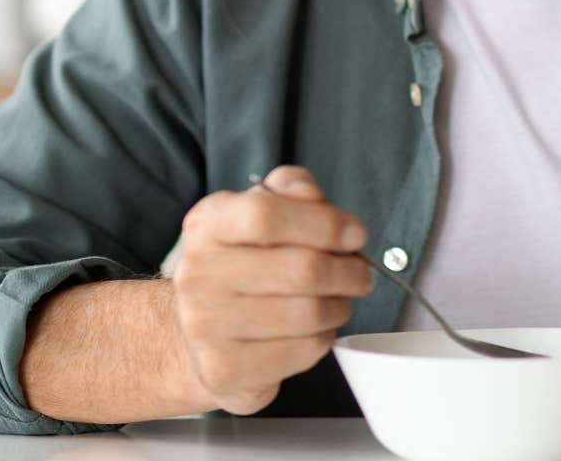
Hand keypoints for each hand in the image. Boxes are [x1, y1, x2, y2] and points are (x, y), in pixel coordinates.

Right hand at [170, 165, 373, 414]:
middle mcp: (198, 274)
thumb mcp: (261, 213)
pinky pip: (302, 351)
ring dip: (339, 306)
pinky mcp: (225, 369)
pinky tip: (315, 330)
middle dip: (348, 271)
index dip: (323, 223)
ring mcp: (205, 326)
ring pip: (307, 313)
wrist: (198, 334)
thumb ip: (291, 191)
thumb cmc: (243, 267)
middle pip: (300, 269)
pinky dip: (323, 338)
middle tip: (362, 274)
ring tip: (340, 301)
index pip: (266, 215)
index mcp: (207, 226)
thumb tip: (314, 198)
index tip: (356, 234)